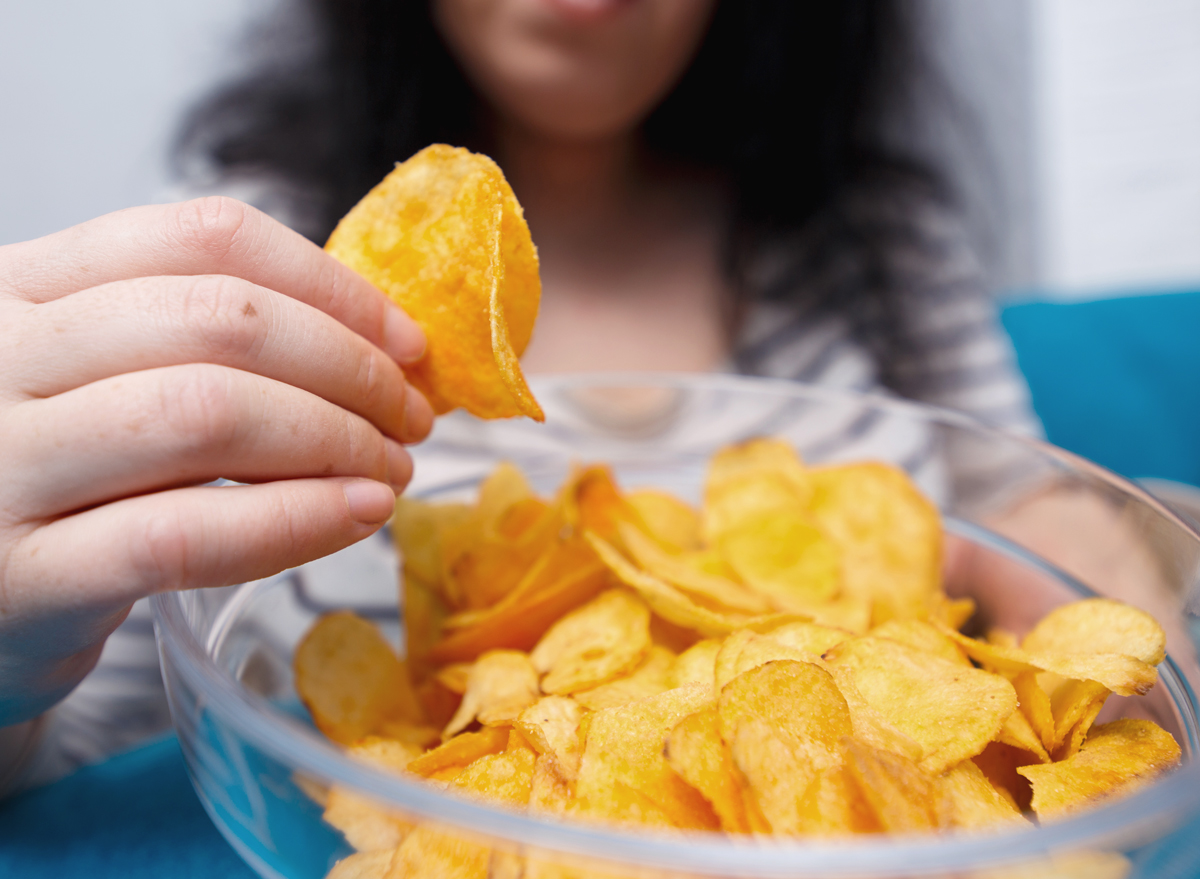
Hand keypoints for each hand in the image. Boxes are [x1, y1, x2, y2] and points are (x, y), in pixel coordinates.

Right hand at [0, 198, 433, 723]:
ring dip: (336, 439)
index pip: (201, 236)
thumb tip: (378, 339)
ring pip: (207, 414)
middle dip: (350, 366)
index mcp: (20, 285)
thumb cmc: (54, 486)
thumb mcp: (97, 381)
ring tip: (390, 469)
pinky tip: (357, 515)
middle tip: (410, 415)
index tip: (406, 341)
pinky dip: (294, 520)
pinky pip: (185, 534)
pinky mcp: (22, 580)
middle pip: (220, 319)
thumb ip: (198, 343)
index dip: (331, 285)